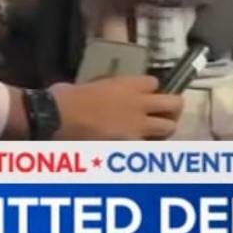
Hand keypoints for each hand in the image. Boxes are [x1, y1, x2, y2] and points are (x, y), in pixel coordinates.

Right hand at [49, 75, 182, 139]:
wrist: (58, 117)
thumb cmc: (66, 97)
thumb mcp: (88, 84)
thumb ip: (103, 87)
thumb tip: (97, 91)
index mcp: (129, 84)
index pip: (155, 83)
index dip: (151, 89)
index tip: (145, 94)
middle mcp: (140, 103)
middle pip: (174, 103)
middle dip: (173, 107)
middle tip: (165, 113)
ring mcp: (138, 126)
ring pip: (168, 127)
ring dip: (165, 128)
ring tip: (157, 132)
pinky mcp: (130, 145)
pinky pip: (150, 147)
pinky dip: (148, 148)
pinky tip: (140, 149)